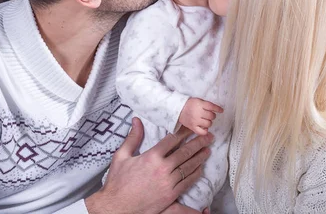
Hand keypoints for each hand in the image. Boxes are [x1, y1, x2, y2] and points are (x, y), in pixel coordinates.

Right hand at [85, 118, 212, 213]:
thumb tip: (137, 120)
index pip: (172, 140)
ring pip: (189, 166)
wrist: (116, 207)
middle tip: (208, 136)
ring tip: (208, 149)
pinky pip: (187, 182)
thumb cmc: (117, 182)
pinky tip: (200, 168)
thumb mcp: (121, 156)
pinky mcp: (171, 196)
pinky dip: (195, 174)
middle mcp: (162, 169)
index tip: (192, 127)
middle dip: (198, 142)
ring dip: (200, 157)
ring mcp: (168, 183)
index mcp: (151, 157)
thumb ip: (132, 137)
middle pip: (185, 152)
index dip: (184, 132)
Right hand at [179, 98, 223, 135]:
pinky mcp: (192, 127)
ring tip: (205, 120)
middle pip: (211, 116)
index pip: (211, 107)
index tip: (221, 110)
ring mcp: (195, 121)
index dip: (218, 109)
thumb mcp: (198, 100)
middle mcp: (197, 113)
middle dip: (212, 115)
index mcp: (199, 104)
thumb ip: (206, 104)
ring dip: (209, 122)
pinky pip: (202, 132)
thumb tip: (216, 110)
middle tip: (208, 115)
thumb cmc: (190, 104)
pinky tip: (204, 127)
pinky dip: (205, 130)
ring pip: (209, 124)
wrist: (178, 109)